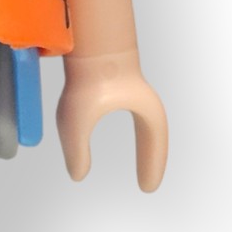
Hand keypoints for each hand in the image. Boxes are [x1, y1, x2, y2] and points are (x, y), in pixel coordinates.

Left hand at [55, 49, 167, 190]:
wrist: (86, 42)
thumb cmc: (85, 80)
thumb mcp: (76, 123)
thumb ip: (76, 151)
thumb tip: (78, 175)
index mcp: (146, 111)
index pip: (155, 144)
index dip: (152, 166)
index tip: (147, 188)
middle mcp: (143, 101)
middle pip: (155, 136)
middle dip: (152, 158)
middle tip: (146, 184)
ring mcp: (132, 91)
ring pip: (144, 124)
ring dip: (143, 144)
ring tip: (138, 165)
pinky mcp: (118, 83)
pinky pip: (128, 111)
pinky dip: (124, 125)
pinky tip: (115, 133)